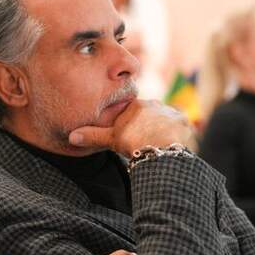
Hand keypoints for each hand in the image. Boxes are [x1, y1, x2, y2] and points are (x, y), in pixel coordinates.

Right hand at [68, 99, 192, 156]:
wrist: (158, 150)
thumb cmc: (132, 143)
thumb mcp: (109, 140)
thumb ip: (92, 136)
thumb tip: (71, 136)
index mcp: (136, 105)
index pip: (133, 111)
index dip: (131, 124)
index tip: (131, 135)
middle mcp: (154, 104)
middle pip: (149, 114)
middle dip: (147, 125)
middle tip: (144, 141)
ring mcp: (170, 112)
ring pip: (165, 119)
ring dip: (162, 129)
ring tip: (157, 145)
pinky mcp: (183, 122)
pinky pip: (180, 126)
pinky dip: (176, 134)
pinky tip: (171, 144)